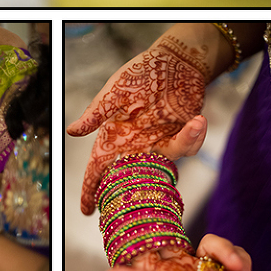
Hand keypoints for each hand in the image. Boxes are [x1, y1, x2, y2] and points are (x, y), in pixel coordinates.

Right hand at [69, 37, 208, 213]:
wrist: (175, 61)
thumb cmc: (141, 72)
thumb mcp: (115, 90)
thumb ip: (97, 112)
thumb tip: (72, 131)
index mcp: (115, 135)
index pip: (99, 166)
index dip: (91, 188)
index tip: (87, 209)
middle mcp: (136, 144)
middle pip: (131, 177)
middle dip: (136, 188)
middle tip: (142, 194)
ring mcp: (160, 142)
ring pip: (165, 164)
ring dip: (182, 143)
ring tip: (195, 122)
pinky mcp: (181, 136)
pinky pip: (187, 147)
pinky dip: (194, 136)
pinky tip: (198, 119)